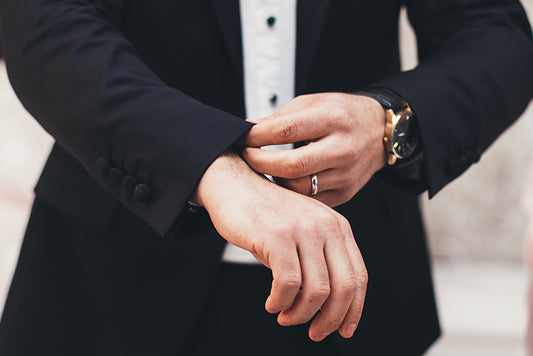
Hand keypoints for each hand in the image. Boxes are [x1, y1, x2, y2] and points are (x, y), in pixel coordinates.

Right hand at [192, 150, 367, 340]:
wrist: (234, 185)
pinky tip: (272, 303)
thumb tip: (326, 310)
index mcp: (338, 226)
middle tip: (314, 332)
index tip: (343, 330)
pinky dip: (280, 301)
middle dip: (330, 319)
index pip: (358, 276)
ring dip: (301, 314)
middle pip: (343, 287)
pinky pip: (288, 282)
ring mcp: (302, 229)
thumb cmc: (267, 216)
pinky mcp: (277, 235)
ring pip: (316, 290)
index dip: (354, 309)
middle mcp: (326, 226)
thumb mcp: (303, 235)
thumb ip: (318, 263)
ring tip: (285, 316)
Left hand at [241, 93, 386, 206]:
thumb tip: (246, 128)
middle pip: (291, 166)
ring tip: (263, 168)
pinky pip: (309, 200)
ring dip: (273, 179)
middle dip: (259, 162)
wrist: (380, 131)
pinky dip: (290, 192)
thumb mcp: (313, 103)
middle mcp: (343, 148)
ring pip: (298, 188)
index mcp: (333, 119)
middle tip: (246, 155)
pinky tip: (281, 180)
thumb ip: (280, 118)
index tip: (242, 137)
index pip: (286, 130)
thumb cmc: (342, 113)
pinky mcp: (346, 192)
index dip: (257, 136)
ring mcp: (346, 174)